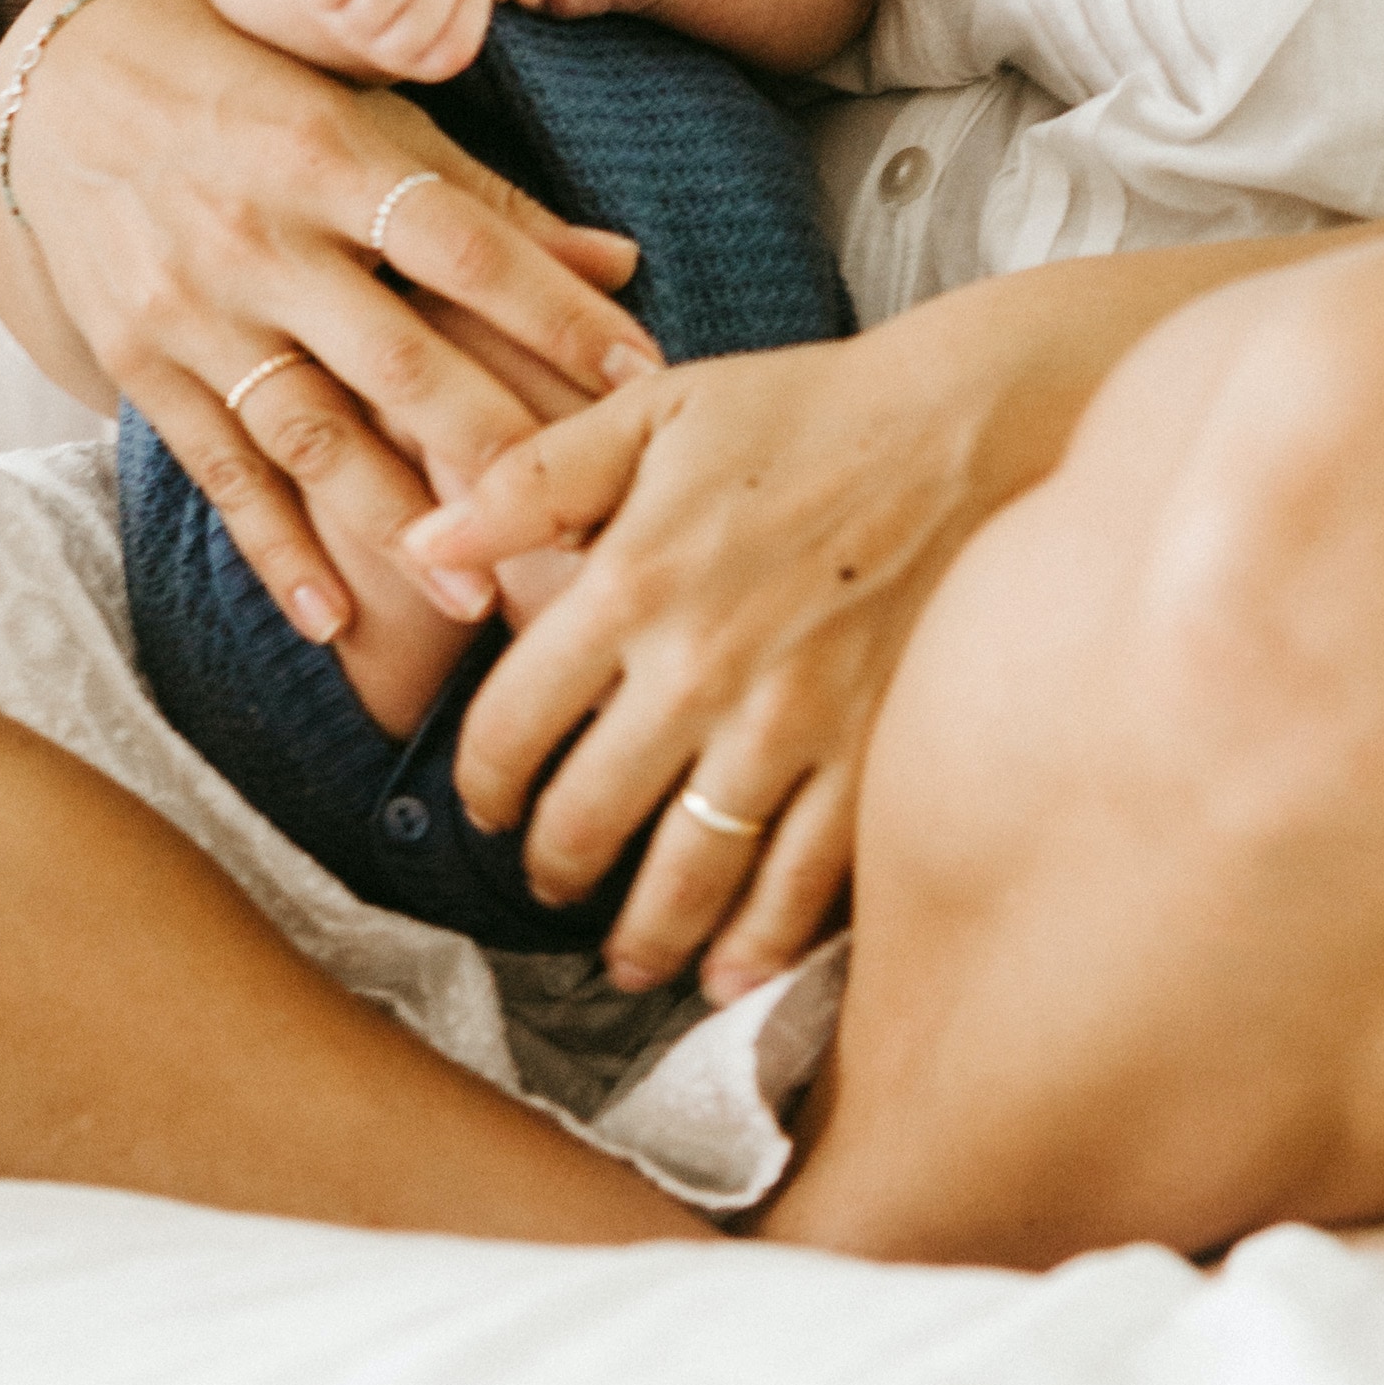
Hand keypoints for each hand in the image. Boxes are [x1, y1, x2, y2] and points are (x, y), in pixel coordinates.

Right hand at [0, 0, 657, 654]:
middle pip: (395, 357)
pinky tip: (330, 619)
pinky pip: (216, 467)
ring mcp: (193, 305)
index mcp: (332, 152)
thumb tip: (622, 263)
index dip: (555, 312)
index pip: (465, 243)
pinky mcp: (137, 361)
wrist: (66, 80)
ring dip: (394, 523)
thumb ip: (490, 199)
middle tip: (576, 531)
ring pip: (307, 431)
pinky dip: (273, 548)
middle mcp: (261, 233)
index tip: (643, 378)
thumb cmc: (253, 86)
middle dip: (491, 449)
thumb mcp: (365, 109)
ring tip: (475, 601)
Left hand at [397, 303, 1045, 1002]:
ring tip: (624, 958)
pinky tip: (729, 975)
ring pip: (687, 875)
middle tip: (550, 880)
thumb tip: (423, 543)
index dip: (484, 783)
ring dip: (642, 936)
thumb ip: (527, 483)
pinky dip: (759, 948)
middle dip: (553, 868)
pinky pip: (802, 883)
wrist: (960, 425)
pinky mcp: (868, 755)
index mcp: (629, 582)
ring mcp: (789, 724)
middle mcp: (700, 669)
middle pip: (587, 820)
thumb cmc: (797, 409)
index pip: (512, 725)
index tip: (488, 802)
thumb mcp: (648, 412)